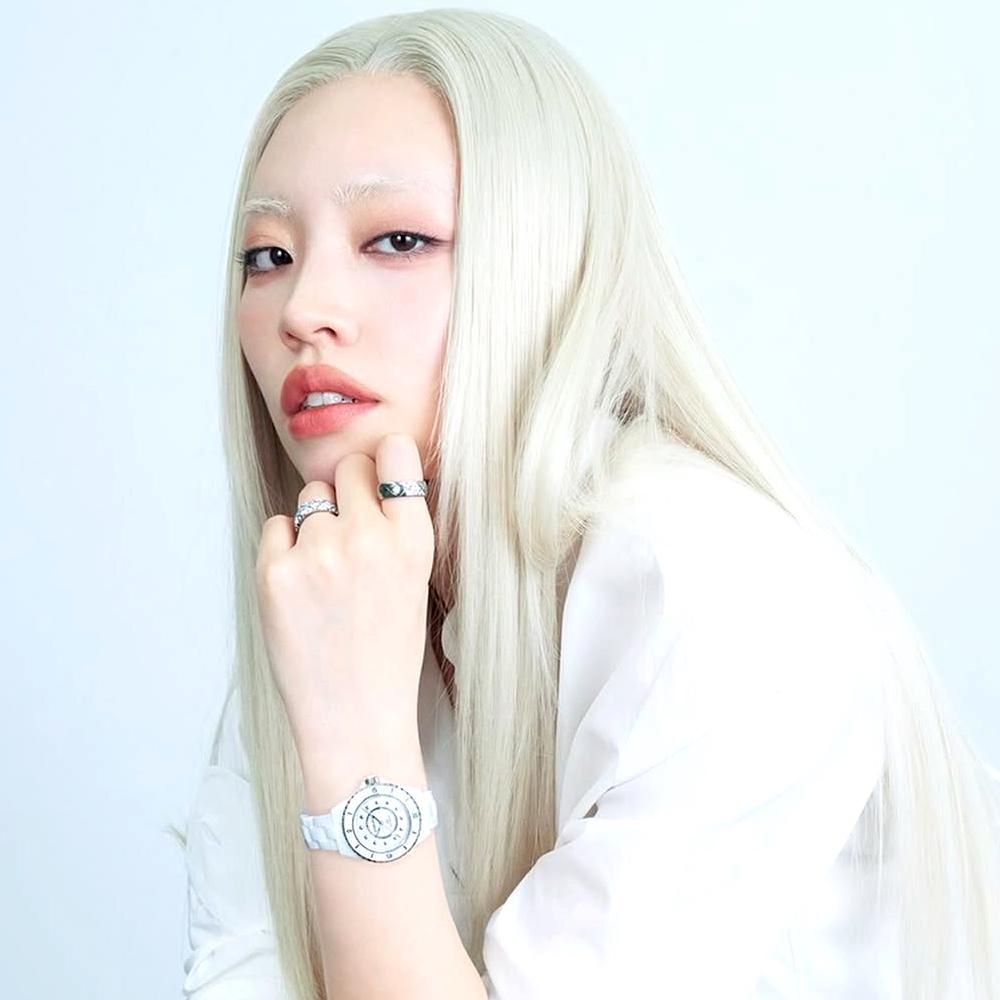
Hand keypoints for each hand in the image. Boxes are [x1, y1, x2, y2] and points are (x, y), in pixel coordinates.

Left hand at [254, 433, 433, 755]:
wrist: (355, 718)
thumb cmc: (388, 652)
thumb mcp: (417, 580)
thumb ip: (397, 526)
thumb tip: (371, 472)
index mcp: (414, 539)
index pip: (396, 452)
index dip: (384, 461)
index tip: (380, 473)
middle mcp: (368, 537)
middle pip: (347, 468)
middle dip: (347, 492)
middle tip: (350, 535)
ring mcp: (319, 553)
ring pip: (310, 498)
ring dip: (316, 523)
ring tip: (327, 574)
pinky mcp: (275, 572)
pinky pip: (276, 527)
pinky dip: (285, 549)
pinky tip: (302, 588)